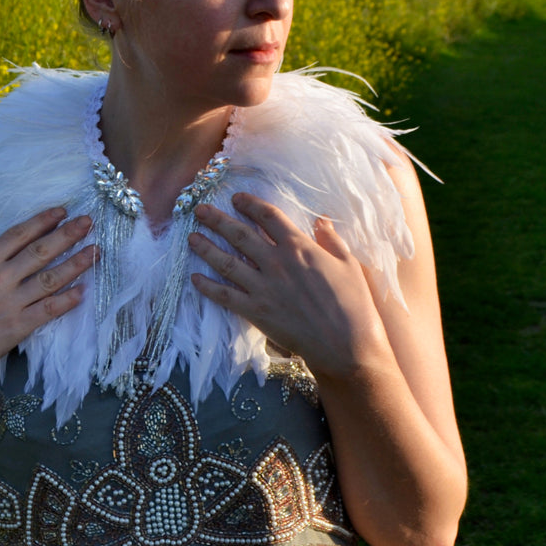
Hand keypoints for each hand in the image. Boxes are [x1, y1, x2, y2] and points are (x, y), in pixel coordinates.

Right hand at [0, 208, 94, 390]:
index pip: (19, 234)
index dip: (43, 221)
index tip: (62, 211)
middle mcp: (0, 276)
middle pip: (41, 250)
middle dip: (68, 234)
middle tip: (89, 222)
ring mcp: (10, 301)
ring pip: (51, 277)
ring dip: (77, 263)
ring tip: (96, 251)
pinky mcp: (17, 326)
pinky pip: (49, 309)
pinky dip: (68, 300)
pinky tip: (83, 291)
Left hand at [188, 193, 388, 379]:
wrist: (348, 347)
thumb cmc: (354, 305)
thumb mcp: (349, 263)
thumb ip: (331, 239)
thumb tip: (321, 219)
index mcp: (299, 247)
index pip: (268, 216)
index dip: (250, 204)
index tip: (237, 198)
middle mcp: (276, 263)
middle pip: (240, 234)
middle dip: (217, 219)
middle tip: (200, 209)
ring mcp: (263, 288)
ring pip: (227, 261)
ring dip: (206, 248)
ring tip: (191, 237)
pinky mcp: (257, 312)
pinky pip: (226, 296)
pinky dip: (208, 287)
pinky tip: (195, 278)